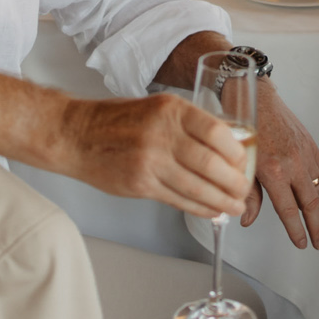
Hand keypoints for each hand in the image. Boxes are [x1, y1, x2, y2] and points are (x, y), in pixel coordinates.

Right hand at [56, 93, 250, 219]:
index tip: (243, 162)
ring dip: (221, 200)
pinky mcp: (140, 184)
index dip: (236, 152)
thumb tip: (227, 144)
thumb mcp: (157, 108)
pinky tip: (211, 210)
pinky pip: (178, 200)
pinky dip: (199, 207)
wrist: (76, 135)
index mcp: (170, 110)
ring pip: (197, 187)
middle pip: (210, 163)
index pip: (216, 132)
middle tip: (243, 188)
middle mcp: (161, 134)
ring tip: (233, 205)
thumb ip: (189, 124)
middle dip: (234, 182)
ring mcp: (150, 161)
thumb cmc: (116, 120)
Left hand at [242, 85, 318, 248]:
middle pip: (311, 203)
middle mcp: (293, 163)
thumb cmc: (241, 125)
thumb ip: (246, 192)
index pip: (288, 209)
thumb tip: (245, 219)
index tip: (301, 243)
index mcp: (273, 170)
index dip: (296, 229)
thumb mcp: (238, 162)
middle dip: (317, 227)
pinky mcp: (310, 145)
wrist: (254, 94)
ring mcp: (305, 154)